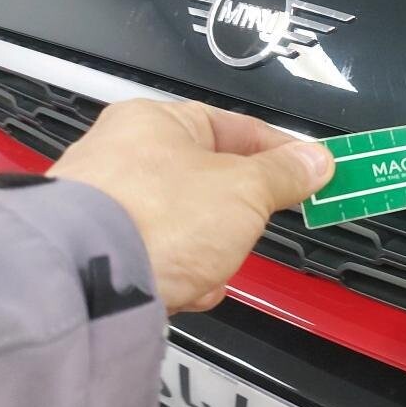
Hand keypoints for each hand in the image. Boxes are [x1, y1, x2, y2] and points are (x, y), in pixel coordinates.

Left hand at [48, 99, 333, 312]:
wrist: (91, 284)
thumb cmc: (150, 218)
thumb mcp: (245, 188)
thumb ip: (285, 174)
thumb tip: (314, 162)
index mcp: (158, 122)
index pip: (239, 128)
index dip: (282, 152)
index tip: (313, 170)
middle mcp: (126, 156)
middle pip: (214, 181)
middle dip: (240, 213)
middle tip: (256, 222)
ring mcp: (112, 205)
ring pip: (191, 226)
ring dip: (213, 250)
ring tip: (211, 262)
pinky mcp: (106, 252)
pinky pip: (166, 258)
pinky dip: (184, 273)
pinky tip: (186, 284)